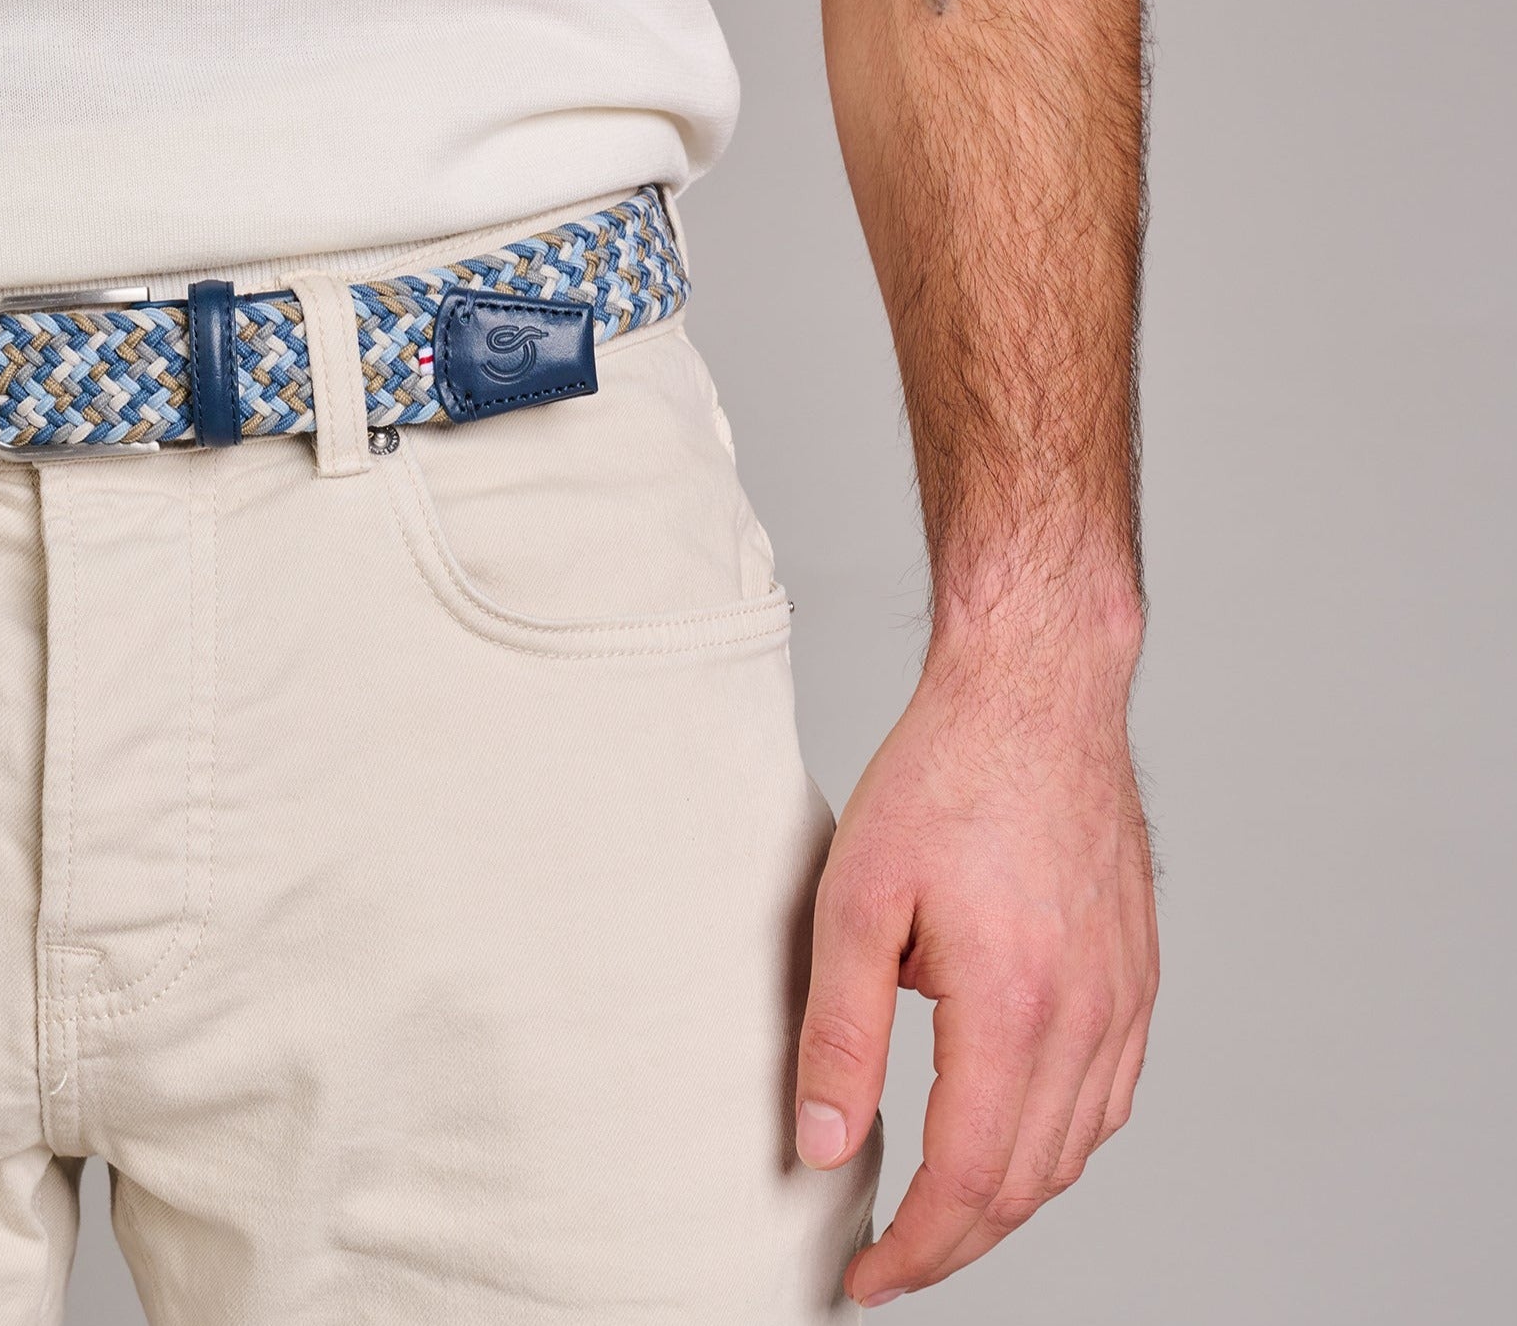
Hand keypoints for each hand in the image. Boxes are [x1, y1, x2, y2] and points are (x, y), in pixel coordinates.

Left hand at [794, 608, 1157, 1306]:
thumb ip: (840, 1031)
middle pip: (1027, 1184)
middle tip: (888, 1258)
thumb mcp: (856, 897)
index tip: (861, 1276)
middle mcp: (1088, 1017)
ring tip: (937, 1211)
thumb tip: (824, 1145)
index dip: (913, 1249)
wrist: (1035, 694)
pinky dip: (1059, 1144)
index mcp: (1015, 1007)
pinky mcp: (1138, 975)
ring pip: (1075, 1151)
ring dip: (1006, 1199)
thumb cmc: (944, 776)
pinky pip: (1109, 1099)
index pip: (968, 1181)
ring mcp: (1126, 998)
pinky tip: (1013, 1135)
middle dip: (955, 1242)